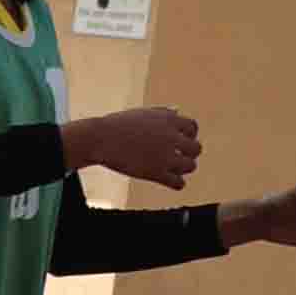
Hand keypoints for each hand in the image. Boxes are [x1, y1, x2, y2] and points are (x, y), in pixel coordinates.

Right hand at [70, 104, 201, 188]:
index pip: (193, 128)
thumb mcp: (143, 113)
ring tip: (174, 170)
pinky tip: (171, 181)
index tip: (182, 141)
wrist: (100, 139)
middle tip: (179, 157)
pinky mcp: (155, 172)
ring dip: (184, 169)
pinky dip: (177, 183)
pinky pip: (178, 183)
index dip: (190, 135)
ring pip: (190, 166)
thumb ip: (162, 112)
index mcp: (169, 120)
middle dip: (189, 153)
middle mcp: (171, 137)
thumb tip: (177, 111)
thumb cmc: (117, 125)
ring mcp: (165, 155)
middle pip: (196, 148)